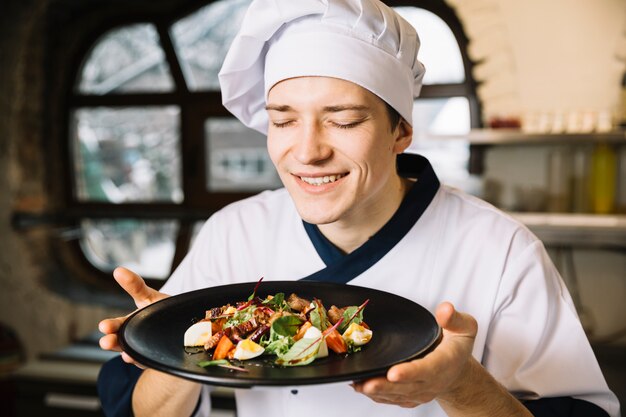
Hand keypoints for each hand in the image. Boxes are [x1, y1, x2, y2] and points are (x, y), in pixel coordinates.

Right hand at [98, 267, 168, 365]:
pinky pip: (151, 360)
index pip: (116, 326)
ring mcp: (146, 350)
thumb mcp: (148, 296)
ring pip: (133, 354)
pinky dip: (145, 360)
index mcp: (130, 324)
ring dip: (127, 354)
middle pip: (120, 343)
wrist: (185, 324)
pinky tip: (141, 358)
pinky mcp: (158, 358)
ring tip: (125, 354)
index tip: (103, 326)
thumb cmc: (162, 309)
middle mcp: (134, 339)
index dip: (110, 327)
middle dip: (112, 343)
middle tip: (105, 342)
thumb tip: (118, 270)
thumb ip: (135, 286)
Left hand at [352, 302, 476, 407]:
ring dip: (376, 392)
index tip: (393, 373)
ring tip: (357, 384)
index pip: (427, 370)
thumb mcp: (464, 327)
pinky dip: (376, 395)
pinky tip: (360, 387)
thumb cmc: (457, 345)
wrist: (457, 370)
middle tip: (366, 383)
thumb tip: (445, 309)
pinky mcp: (410, 398)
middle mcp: (432, 382)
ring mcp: (420, 392)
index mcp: (444, 363)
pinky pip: (391, 399)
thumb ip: (455, 318)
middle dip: (385, 386)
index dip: (410, 373)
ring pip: (396, 395)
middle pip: (407, 387)